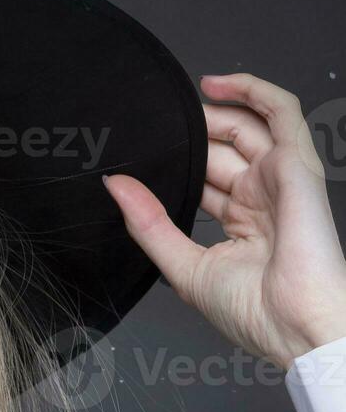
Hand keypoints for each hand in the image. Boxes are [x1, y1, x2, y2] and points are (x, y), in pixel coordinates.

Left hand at [102, 73, 345, 370]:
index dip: (176, 162)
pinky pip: (281, 111)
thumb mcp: (183, 265)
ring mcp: (280, 179)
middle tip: (153, 132)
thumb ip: (148, 224)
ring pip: (248, 124)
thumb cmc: (255, 312)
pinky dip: (252, 89)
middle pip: (223, 149)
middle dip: (190, 136)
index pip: (204, 178)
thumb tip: (115, 186)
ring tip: (178, 106)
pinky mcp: (297, 164)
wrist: (295, 328)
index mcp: (242, 222)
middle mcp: (262, 197)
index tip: (138, 155)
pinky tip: (216, 83)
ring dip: (213, 110)